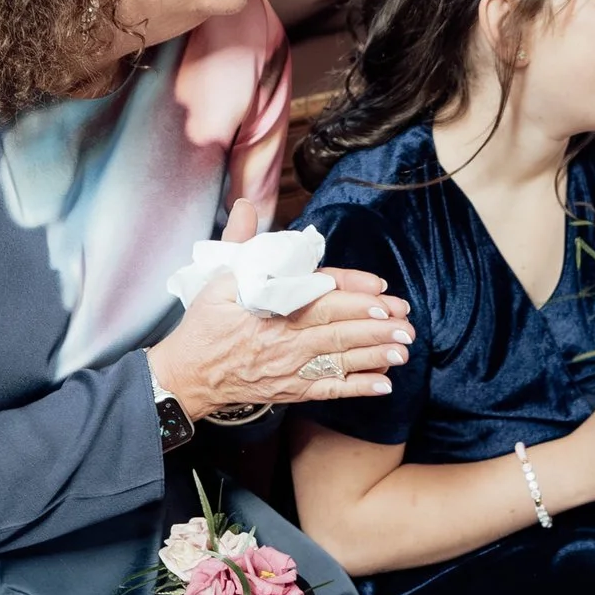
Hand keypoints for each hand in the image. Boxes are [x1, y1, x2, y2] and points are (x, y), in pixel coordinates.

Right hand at [146, 199, 413, 413]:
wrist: (187, 377)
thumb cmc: (204, 326)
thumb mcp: (217, 278)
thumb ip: (240, 243)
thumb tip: (247, 204)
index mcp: (268, 310)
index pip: (318, 297)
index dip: (352, 292)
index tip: (380, 289)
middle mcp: (283, 341)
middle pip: (337, 330)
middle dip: (376, 325)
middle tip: (406, 320)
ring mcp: (289, 369)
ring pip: (339, 360)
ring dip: (375, 354)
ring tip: (405, 347)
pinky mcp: (291, 390)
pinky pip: (329, 390)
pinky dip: (358, 387)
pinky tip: (385, 383)